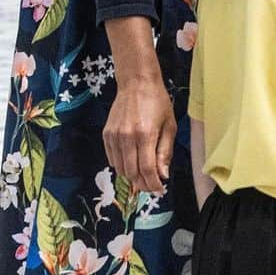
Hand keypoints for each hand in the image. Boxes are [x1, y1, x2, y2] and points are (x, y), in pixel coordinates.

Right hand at [102, 76, 175, 193]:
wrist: (136, 83)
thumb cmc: (158, 103)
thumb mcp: (169, 126)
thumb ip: (165, 152)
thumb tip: (163, 175)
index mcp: (145, 134)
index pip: (147, 169)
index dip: (153, 183)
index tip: (160, 191)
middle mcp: (127, 137)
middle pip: (132, 172)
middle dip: (143, 184)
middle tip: (152, 188)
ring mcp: (114, 136)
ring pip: (120, 168)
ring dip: (132, 178)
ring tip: (143, 179)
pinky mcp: (106, 134)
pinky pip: (112, 158)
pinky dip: (122, 166)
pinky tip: (132, 165)